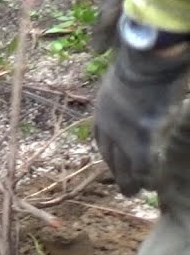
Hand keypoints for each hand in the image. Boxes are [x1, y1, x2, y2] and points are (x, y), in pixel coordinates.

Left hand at [93, 37, 189, 195]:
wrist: (145, 61)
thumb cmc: (137, 62)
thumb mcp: (119, 78)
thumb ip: (120, 91)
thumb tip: (119, 86)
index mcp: (102, 111)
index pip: (103, 139)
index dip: (110, 154)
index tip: (114, 165)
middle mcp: (109, 126)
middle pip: (112, 156)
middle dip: (118, 173)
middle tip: (125, 189)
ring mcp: (125, 132)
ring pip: (126, 164)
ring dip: (131, 181)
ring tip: (136, 192)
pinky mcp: (143, 136)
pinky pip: (144, 164)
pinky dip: (147, 176)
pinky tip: (152, 186)